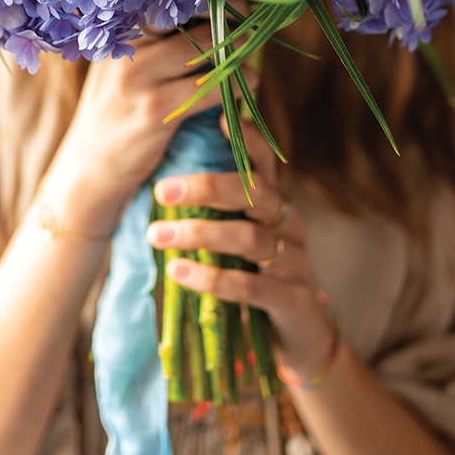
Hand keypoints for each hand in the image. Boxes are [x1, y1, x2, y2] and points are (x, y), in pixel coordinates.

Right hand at [45, 27, 259, 240]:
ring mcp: (137, 79)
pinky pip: (207, 89)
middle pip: (188, 18)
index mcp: (118, 32)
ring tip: (252, 54)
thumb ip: (153, 42)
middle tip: (249, 25)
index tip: (233, 2)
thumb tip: (207, 14)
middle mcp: (125, 49)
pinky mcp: (153, 111)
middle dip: (225, 19)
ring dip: (235, 51)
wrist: (90, 167)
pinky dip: (233, 86)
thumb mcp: (123, 68)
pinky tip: (247, 86)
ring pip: (202, 50)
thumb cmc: (115, 112)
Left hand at [147, 117, 334, 383]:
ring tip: (158, 235)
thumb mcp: (236, 234)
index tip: (215, 118)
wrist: (297, 336)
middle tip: (161, 189)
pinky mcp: (292, 298)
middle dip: (207, 187)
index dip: (245, 137)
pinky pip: (250, 285)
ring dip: (199, 234)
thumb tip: (160, 173)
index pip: (263, 160)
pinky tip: (178, 274)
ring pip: (248, 238)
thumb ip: (213, 206)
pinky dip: (211, 278)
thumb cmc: (253, 274)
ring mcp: (294, 260)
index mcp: (274, 200)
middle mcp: (288, 222)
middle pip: (254, 193)